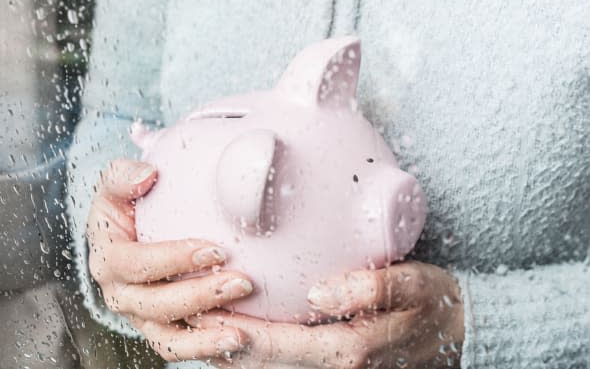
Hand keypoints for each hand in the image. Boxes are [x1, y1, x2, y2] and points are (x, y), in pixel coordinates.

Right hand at [87, 159, 252, 358]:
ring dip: (205, 337)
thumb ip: (123, 175)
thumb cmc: (128, 206)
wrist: (131, 232)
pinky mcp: (161, 330)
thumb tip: (147, 174)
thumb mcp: (116, 186)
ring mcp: (142, 317)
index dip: (174, 259)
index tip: (215, 249)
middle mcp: (122, 294)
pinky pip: (181, 348)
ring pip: (168, 338)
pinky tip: (237, 340)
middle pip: (157, 305)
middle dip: (199, 295)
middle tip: (241, 282)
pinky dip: (206, 349)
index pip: (138, 264)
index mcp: (109, 260)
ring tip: (240, 332)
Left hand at [183, 261, 462, 367]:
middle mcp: (334, 367)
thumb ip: (372, 289)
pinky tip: (234, 333)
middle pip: (264, 363)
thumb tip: (321, 295)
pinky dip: (254, 352)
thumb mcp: (415, 287)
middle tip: (182, 317)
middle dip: (220, 344)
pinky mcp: (333, 363)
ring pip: (269, 368)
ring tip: (195, 324)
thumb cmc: (433, 303)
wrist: (456, 331)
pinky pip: (285, 363)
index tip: (201, 312)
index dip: (236, 332)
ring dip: (230, 351)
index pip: (278, 346)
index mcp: (347, 350)